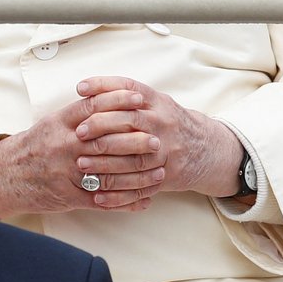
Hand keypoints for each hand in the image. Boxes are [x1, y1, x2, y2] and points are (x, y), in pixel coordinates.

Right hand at [0, 89, 165, 218]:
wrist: (6, 175)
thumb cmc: (33, 146)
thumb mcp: (51, 122)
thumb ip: (78, 113)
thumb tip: (108, 98)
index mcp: (60, 123)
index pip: (93, 107)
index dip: (118, 100)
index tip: (139, 98)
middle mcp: (64, 145)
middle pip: (106, 140)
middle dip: (135, 140)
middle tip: (156, 139)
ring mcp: (67, 172)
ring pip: (109, 173)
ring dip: (137, 173)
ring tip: (159, 170)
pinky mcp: (69, 196)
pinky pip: (103, 200)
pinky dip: (126, 201)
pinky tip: (145, 199)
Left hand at [74, 77, 243, 199]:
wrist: (204, 148)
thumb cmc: (166, 122)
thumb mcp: (153, 103)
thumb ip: (125, 97)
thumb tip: (85, 91)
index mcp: (156, 102)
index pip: (129, 88)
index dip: (104, 86)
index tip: (81, 90)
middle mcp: (163, 122)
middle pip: (130, 120)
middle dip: (101, 125)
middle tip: (79, 133)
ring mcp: (167, 150)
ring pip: (134, 156)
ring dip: (105, 162)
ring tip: (82, 164)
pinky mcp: (167, 175)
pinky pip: (140, 187)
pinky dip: (118, 193)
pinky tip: (98, 195)